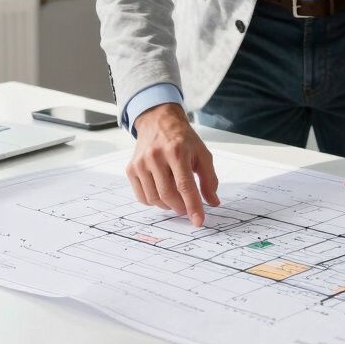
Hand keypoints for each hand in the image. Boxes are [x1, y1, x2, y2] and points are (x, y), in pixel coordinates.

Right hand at [126, 103, 219, 226]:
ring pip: (154, 198)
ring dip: (167, 205)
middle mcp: (156, 156)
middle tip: (187, 209)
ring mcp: (141, 162)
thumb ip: (209, 178)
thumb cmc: (183, 139)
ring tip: (176, 199)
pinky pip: (142, 196)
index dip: (193, 206)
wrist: (159, 121)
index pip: (185, 185)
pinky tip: (162, 193)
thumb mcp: (202, 153)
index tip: (198, 221)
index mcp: (177, 151)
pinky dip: (153, 202)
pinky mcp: (131, 168)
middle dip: (180, 207)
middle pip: (168, 194)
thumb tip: (213, 202)